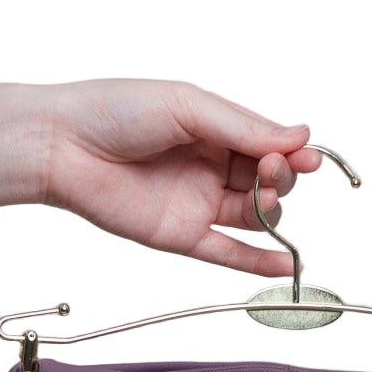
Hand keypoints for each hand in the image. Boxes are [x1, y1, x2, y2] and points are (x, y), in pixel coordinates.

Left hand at [38, 78, 322, 277]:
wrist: (62, 146)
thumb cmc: (114, 110)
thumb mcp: (187, 106)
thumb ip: (243, 126)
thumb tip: (302, 136)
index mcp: (214, 128)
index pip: (269, 144)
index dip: (293, 152)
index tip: (309, 156)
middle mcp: (210, 166)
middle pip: (269, 181)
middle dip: (280, 176)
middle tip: (269, 169)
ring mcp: (197, 203)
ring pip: (255, 216)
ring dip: (272, 209)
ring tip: (263, 197)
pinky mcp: (181, 236)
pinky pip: (229, 254)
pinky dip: (260, 262)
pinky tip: (289, 265)